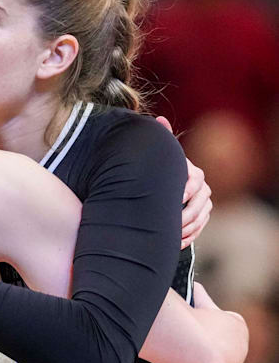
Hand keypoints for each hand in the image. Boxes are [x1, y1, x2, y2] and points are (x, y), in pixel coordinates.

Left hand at [156, 117, 211, 248]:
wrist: (162, 184)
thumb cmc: (159, 170)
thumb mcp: (161, 156)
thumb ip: (162, 138)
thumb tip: (160, 120)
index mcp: (194, 174)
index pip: (195, 183)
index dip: (185, 192)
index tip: (174, 199)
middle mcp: (203, 189)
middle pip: (199, 205)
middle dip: (186, 215)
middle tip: (171, 223)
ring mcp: (203, 204)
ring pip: (200, 219)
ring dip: (187, 229)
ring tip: (172, 235)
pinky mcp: (201, 217)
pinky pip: (199, 229)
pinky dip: (188, 237)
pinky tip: (175, 243)